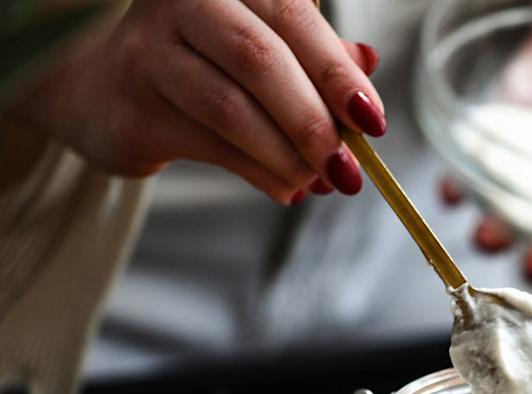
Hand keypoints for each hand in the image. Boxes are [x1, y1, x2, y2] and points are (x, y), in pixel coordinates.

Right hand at [8, 0, 385, 203]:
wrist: (111, 91)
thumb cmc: (206, 62)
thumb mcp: (266, 44)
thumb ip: (316, 52)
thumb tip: (367, 64)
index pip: (293, 17)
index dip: (337, 72)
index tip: (372, 121)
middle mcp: (182, 2)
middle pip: (260, 60)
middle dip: (314, 122)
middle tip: (348, 169)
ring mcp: (148, 51)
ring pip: (232, 109)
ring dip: (288, 156)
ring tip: (319, 182)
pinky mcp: (133, 107)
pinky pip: (211, 146)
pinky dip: (260, 173)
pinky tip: (286, 187)